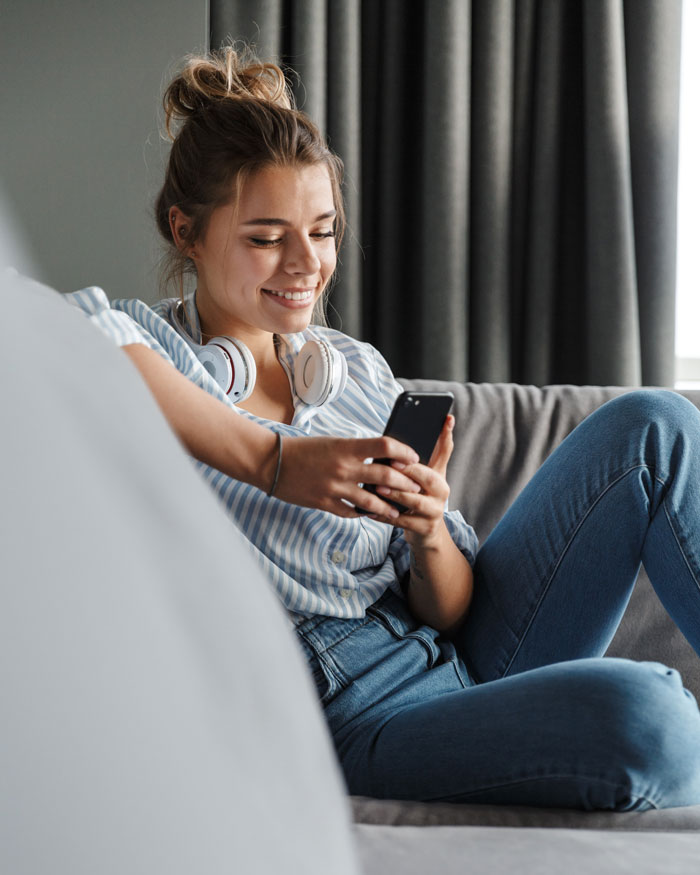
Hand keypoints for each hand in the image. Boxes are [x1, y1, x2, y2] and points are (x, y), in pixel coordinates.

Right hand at [272, 434, 424, 517]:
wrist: (272, 462)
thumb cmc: (304, 449)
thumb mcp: (333, 443)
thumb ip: (356, 451)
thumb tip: (381, 458)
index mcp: (346, 447)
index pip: (385, 446)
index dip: (404, 451)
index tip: (413, 457)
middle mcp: (344, 467)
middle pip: (386, 476)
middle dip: (406, 483)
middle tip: (416, 487)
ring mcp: (335, 488)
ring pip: (372, 501)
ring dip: (388, 506)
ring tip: (397, 510)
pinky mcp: (325, 503)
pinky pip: (351, 513)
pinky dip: (362, 514)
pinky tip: (369, 514)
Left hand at [368, 414, 454, 544]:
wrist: (426, 530)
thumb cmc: (421, 495)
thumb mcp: (429, 472)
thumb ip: (434, 449)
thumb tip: (447, 419)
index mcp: (441, 474)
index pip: (443, 453)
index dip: (437, 440)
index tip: (414, 443)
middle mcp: (442, 492)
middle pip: (428, 478)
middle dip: (409, 470)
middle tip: (390, 464)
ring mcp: (435, 512)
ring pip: (415, 502)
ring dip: (395, 494)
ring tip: (377, 488)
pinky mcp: (425, 529)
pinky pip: (402, 522)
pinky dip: (385, 515)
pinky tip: (369, 510)